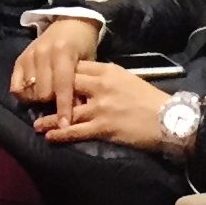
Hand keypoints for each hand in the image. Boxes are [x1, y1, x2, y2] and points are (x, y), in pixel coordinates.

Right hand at [10, 16, 100, 109]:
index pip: (62, 86)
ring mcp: (29, 55)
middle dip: (52, 103)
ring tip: (49, 98)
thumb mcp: (89, 63)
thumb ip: (82, 86)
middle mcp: (43, 53)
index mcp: (64, 53)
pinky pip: (16, 86)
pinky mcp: (19, 59)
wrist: (69, 23)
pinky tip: (34, 94)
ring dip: (40, 99)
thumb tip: (78, 113)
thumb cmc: (83, 46)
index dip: (64, 108)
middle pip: (43, 92)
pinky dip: (24, 95)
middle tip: (60, 104)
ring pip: (30, 91)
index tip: (64, 126)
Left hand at [41, 60, 170, 150]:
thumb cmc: (150, 99)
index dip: (61, 73)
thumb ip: (108, 77)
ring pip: (67, 111)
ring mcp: (100, 107)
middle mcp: (101, 86)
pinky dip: (60, 134)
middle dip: (50, 93)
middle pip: (67, 85)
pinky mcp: (103, 127)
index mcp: (109, 71)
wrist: (168, 119)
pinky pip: (76, 131)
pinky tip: (50, 137)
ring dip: (49, 118)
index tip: (50, 80)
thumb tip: (89, 80)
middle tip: (38, 100)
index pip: (77, 67)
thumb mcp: (128, 78)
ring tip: (36, 124)